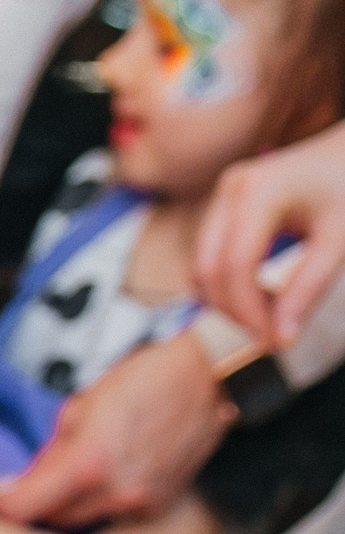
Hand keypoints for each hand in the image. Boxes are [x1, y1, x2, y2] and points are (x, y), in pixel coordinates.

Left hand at [0, 334, 232, 527]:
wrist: (208, 379)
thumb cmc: (143, 382)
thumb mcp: (79, 408)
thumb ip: (48, 454)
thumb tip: (20, 483)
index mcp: (88, 464)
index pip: (23, 508)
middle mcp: (115, 492)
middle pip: (51, 520)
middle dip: (33, 505)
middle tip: (23, 485)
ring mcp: (139, 503)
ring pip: (82, 520)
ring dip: (66, 505)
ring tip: (69, 474)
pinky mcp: (157, 507)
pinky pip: (112, 514)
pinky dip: (99, 501)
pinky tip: (105, 475)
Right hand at [195, 119, 344, 349]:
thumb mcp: (338, 239)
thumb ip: (307, 289)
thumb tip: (281, 341)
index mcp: (257, 192)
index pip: (234, 267)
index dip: (248, 312)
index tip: (273, 342)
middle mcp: (230, 190)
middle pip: (208, 270)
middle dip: (234, 311)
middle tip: (270, 337)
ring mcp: (222, 195)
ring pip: (203, 266)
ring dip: (229, 300)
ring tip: (271, 314)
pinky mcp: (224, 205)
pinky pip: (210, 256)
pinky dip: (229, 283)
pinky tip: (261, 293)